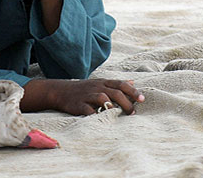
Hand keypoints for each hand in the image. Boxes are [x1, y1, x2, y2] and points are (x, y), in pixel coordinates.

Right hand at [20, 78, 144, 115]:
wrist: (60, 91)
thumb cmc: (84, 89)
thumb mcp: (100, 83)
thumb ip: (116, 84)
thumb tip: (133, 82)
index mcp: (103, 82)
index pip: (121, 84)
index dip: (133, 91)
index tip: (142, 99)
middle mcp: (97, 87)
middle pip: (115, 92)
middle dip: (126, 103)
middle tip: (133, 113)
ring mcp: (87, 96)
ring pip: (103, 98)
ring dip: (113, 107)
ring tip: (120, 116)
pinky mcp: (78, 105)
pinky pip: (88, 110)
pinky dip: (96, 115)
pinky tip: (102, 120)